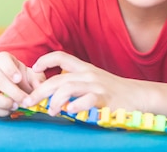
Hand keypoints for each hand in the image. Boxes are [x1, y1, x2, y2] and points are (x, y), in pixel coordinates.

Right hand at [0, 51, 44, 116]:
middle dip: (13, 92)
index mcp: (2, 59)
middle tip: (25, 101)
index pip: (2, 59)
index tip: (18, 79)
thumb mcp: (26, 73)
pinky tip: (8, 110)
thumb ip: (36, 78)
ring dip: (4, 103)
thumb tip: (41, 86)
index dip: (10, 69)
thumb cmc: (13, 76)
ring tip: (16, 106)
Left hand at [24, 51, 143, 116]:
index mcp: (84, 68)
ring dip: (55, 100)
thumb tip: (53, 91)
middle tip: (28, 101)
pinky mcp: (104, 98)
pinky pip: (87, 100)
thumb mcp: (93, 80)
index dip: (45, 59)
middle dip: (40, 90)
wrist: (138, 95)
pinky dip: (76, 105)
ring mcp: (96, 86)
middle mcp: (88, 74)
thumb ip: (75, 82)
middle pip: (58, 78)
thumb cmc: (113, 91)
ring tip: (51, 111)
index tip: (34, 68)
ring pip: (68, 88)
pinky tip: (70, 111)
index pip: (61, 56)